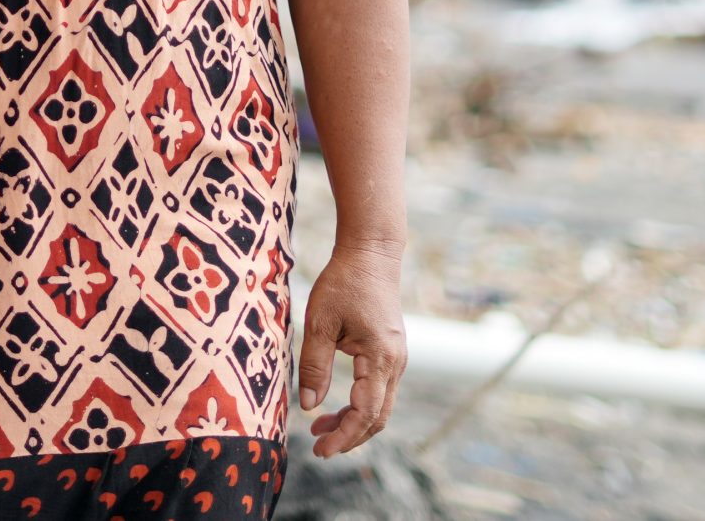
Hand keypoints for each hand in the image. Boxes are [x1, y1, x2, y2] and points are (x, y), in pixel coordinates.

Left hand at [297, 241, 406, 456]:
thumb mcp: (320, 322)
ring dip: (352, 422)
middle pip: (377, 417)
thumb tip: (308, 406)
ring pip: (379, 406)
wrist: (371, 254)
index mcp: (380, 358)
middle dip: (349, 436)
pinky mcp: (391, 352)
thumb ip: (314, 365)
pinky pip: (378, 390)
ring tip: (319, 429)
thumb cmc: (344, 282)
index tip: (320, 450)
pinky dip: (359, 405)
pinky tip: (335, 405)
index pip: (366, 413)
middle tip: (318, 447)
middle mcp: (395, 363)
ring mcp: (396, 359)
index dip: (343, 436)